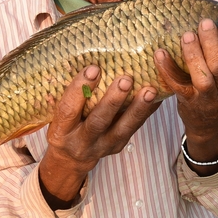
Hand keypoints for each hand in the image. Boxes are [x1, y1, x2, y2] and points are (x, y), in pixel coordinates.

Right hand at [38, 65, 160, 209]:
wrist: (72, 157)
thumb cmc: (66, 125)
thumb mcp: (58, 114)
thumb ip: (70, 95)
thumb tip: (87, 59)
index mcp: (61, 130)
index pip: (68, 110)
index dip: (80, 89)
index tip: (93, 68)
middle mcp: (81, 141)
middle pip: (98, 121)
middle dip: (113, 100)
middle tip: (126, 79)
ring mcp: (102, 146)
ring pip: (122, 129)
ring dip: (137, 108)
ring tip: (150, 90)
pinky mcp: (118, 145)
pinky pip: (134, 128)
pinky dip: (147, 111)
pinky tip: (159, 96)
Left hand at [155, 19, 217, 174]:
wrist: (209, 123)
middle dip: (211, 42)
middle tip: (204, 24)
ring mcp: (209, 100)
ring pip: (202, 76)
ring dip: (193, 54)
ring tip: (188, 36)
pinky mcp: (189, 103)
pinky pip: (177, 84)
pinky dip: (167, 68)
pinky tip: (161, 53)